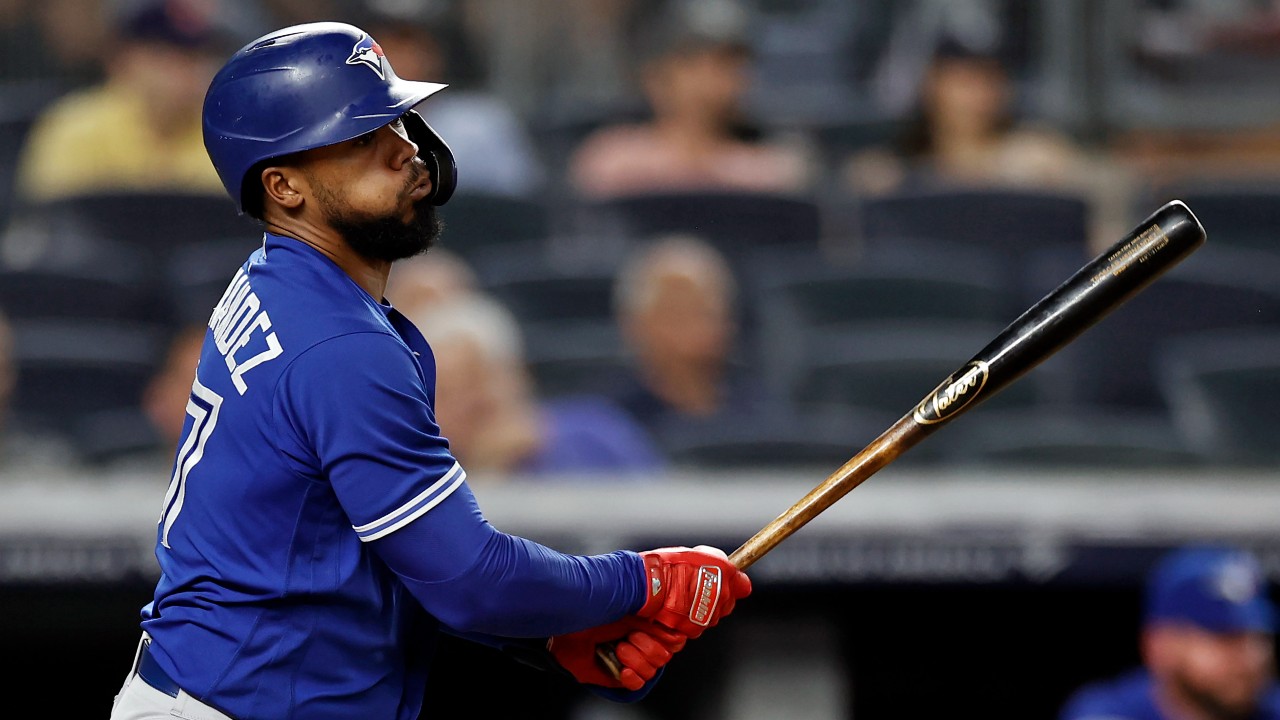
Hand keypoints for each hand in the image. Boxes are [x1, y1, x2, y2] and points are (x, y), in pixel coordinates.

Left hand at [548, 615, 686, 690]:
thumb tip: (675, 626)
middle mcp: (641, 642)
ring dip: (635, 659)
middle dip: (648, 646)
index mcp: (646, 623)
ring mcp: (631, 660)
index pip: (675, 637)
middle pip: (665, 655)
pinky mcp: (619, 676)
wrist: (569, 629)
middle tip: (630, 637)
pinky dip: (632, 676)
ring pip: (652, 669)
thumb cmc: (593, 613)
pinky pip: (639, 683)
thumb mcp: (628, 608)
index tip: (662, 632)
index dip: (671, 638)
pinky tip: (620, 668)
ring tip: (618, 648)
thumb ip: (653, 616)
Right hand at [636, 545, 751, 637]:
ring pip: (710, 615)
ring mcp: (707, 615)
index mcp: (724, 576)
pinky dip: (688, 619)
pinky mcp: (693, 628)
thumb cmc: (667, 567)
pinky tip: (676, 608)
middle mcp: (720, 598)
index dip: (734, 584)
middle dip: (716, 597)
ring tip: (682, 597)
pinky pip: (695, 625)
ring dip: (701, 609)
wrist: (648, 584)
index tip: (729, 582)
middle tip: (696, 588)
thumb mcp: (697, 554)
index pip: (742, 586)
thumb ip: (717, 562)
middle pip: (726, 603)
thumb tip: (727, 569)